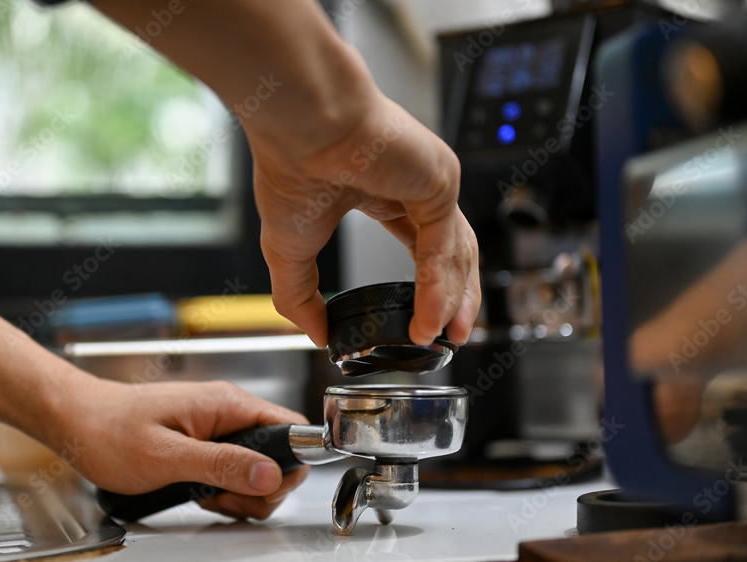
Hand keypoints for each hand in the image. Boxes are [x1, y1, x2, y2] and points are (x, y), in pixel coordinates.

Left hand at [57, 378, 310, 519]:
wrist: (75, 421)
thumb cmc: (107, 430)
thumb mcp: (166, 455)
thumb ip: (221, 464)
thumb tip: (269, 473)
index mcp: (226, 404)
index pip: (289, 428)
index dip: (289, 463)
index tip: (266, 488)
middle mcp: (227, 411)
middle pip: (278, 455)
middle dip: (261, 488)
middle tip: (227, 499)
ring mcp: (216, 427)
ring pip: (257, 467)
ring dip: (240, 493)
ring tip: (207, 497)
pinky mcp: (204, 442)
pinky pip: (233, 470)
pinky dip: (223, 490)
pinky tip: (199, 494)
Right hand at [250, 93, 480, 347]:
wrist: (299, 125)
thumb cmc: (289, 167)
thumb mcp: (289, 251)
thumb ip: (300, 297)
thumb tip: (317, 336)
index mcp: (380, 191)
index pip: (419, 244)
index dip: (426, 287)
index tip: (423, 324)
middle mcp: (412, 184)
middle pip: (451, 251)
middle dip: (456, 298)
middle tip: (452, 337)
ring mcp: (431, 181)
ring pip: (457, 251)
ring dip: (454, 299)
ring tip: (446, 337)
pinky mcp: (440, 182)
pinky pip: (445, 245)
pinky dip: (437, 287)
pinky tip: (429, 319)